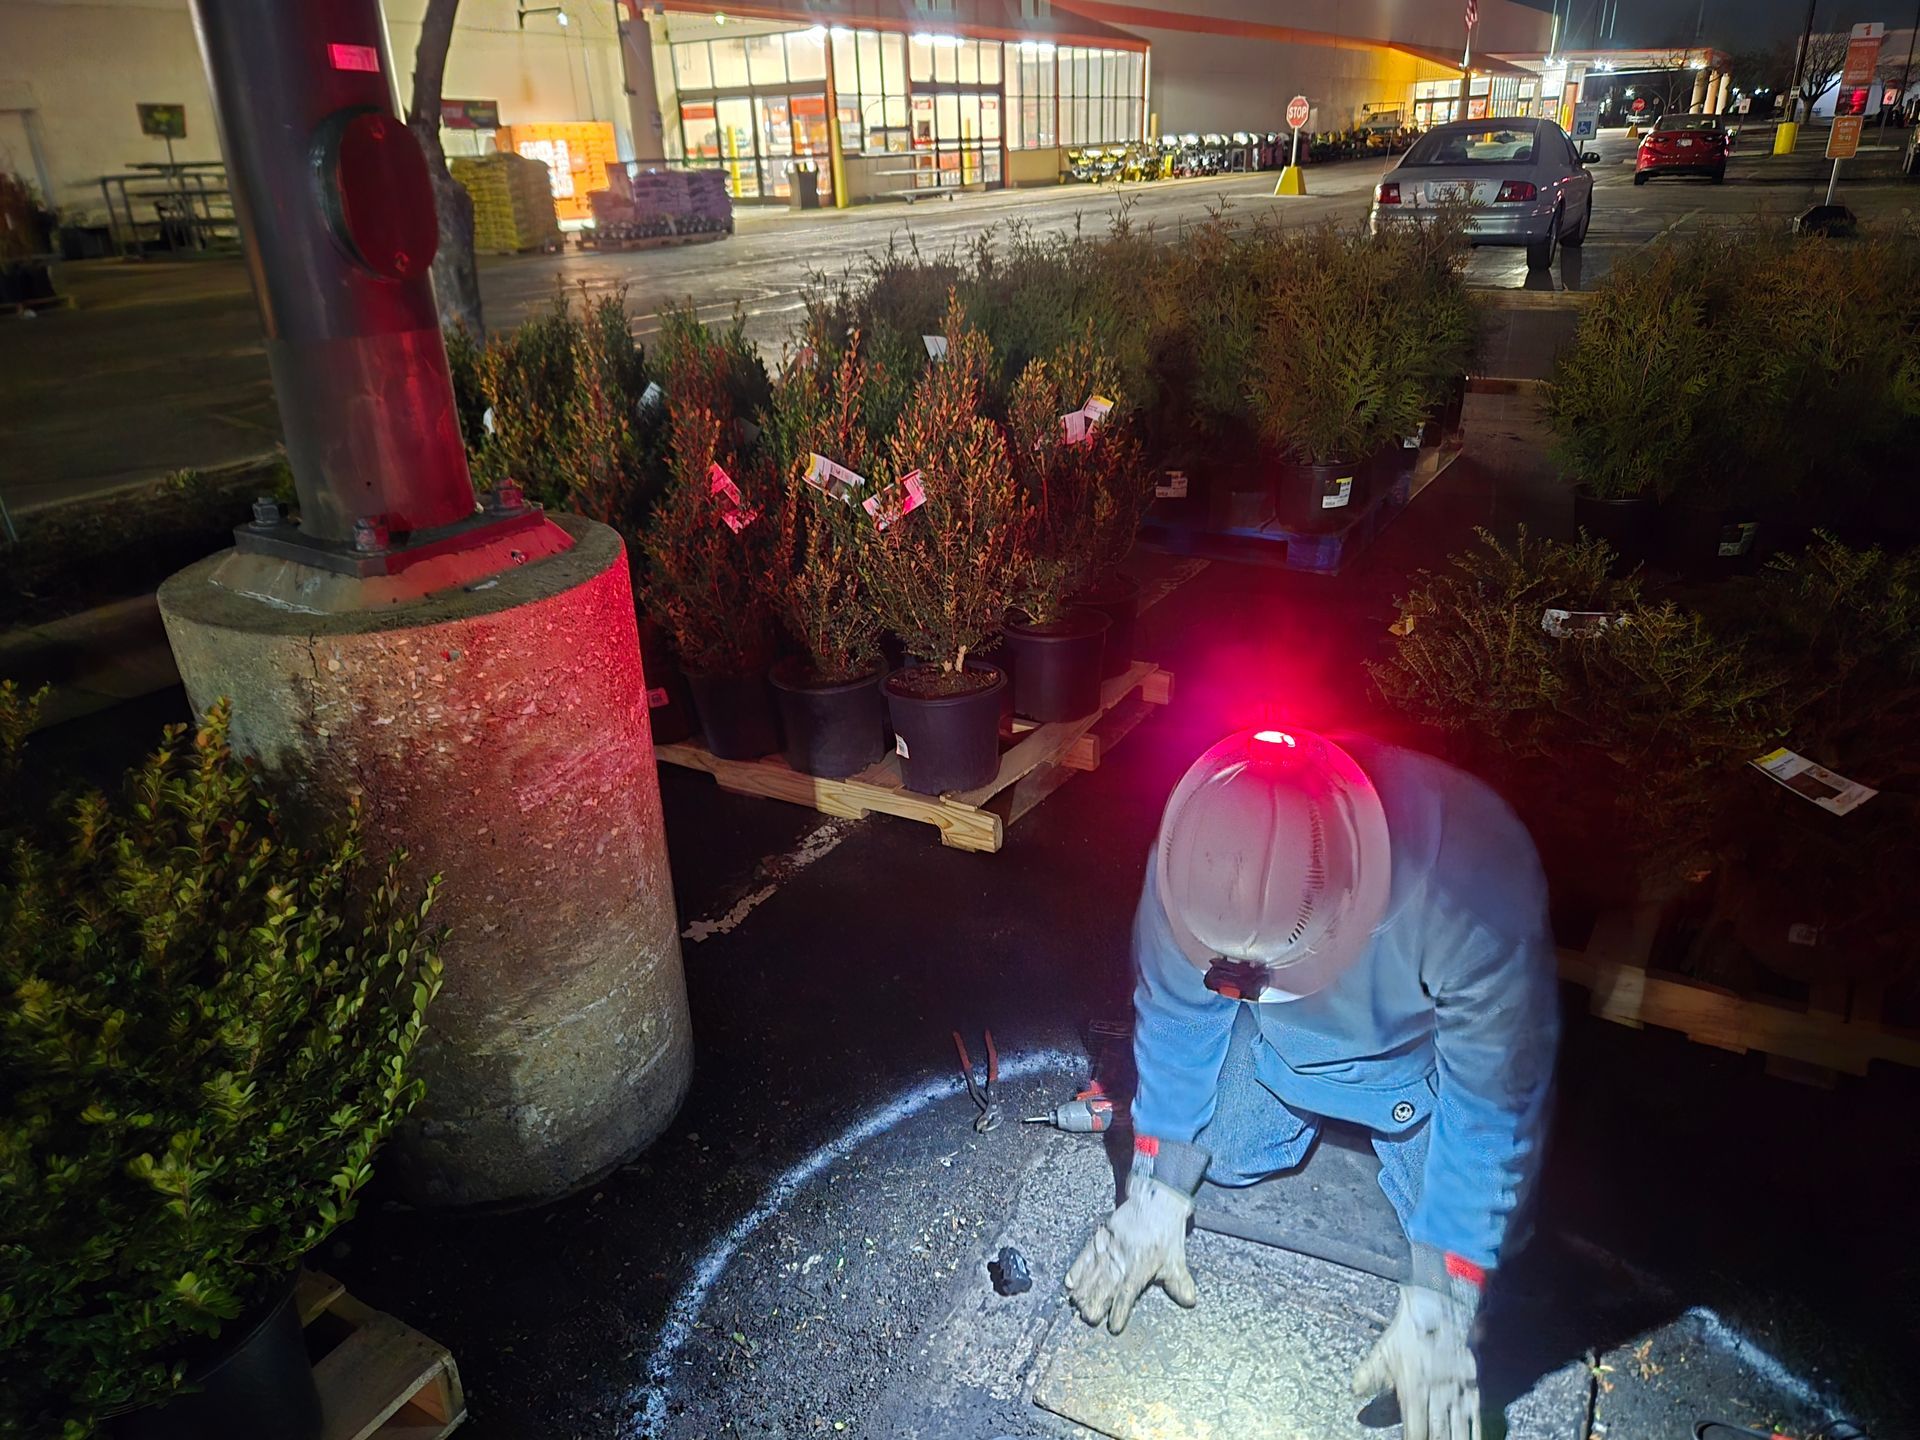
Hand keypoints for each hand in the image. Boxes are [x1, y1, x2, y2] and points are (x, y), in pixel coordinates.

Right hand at [1064, 1174, 1197, 1333]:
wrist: (1155, 1202)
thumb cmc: (1166, 1233)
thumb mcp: (1176, 1259)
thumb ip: (1180, 1283)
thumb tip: (1189, 1301)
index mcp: (1140, 1266)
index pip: (1127, 1294)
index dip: (1119, 1311)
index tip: (1114, 1326)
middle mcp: (1121, 1259)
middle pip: (1105, 1286)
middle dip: (1096, 1303)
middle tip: (1088, 1317)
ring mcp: (1108, 1247)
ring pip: (1092, 1273)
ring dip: (1084, 1291)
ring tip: (1077, 1305)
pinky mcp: (1100, 1237)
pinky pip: (1085, 1256)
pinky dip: (1077, 1269)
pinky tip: (1070, 1282)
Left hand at [1351, 1283, 1480, 1439]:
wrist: (1441, 1305)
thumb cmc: (1410, 1331)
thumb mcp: (1385, 1351)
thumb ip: (1369, 1374)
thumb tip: (1354, 1391)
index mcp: (1414, 1390)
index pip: (1415, 1430)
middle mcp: (1439, 1395)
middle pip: (1440, 1435)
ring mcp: (1461, 1393)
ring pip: (1461, 1431)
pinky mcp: (1477, 1387)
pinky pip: (1481, 1419)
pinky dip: (1481, 1434)